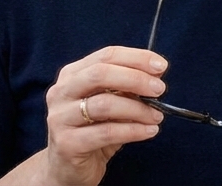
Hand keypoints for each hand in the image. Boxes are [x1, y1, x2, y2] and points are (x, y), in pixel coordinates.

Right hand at [35, 47, 166, 185]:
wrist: (68, 166)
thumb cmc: (93, 128)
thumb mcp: (112, 102)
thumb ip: (129, 86)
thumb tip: (157, 72)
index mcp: (72, 75)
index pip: (107, 55)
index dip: (137, 58)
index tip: (161, 66)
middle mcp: (61, 92)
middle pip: (100, 74)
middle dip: (136, 79)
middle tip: (159, 89)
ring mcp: (60, 118)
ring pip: (104, 104)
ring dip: (138, 109)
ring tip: (157, 116)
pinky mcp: (67, 144)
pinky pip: (106, 132)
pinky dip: (133, 130)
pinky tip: (149, 131)